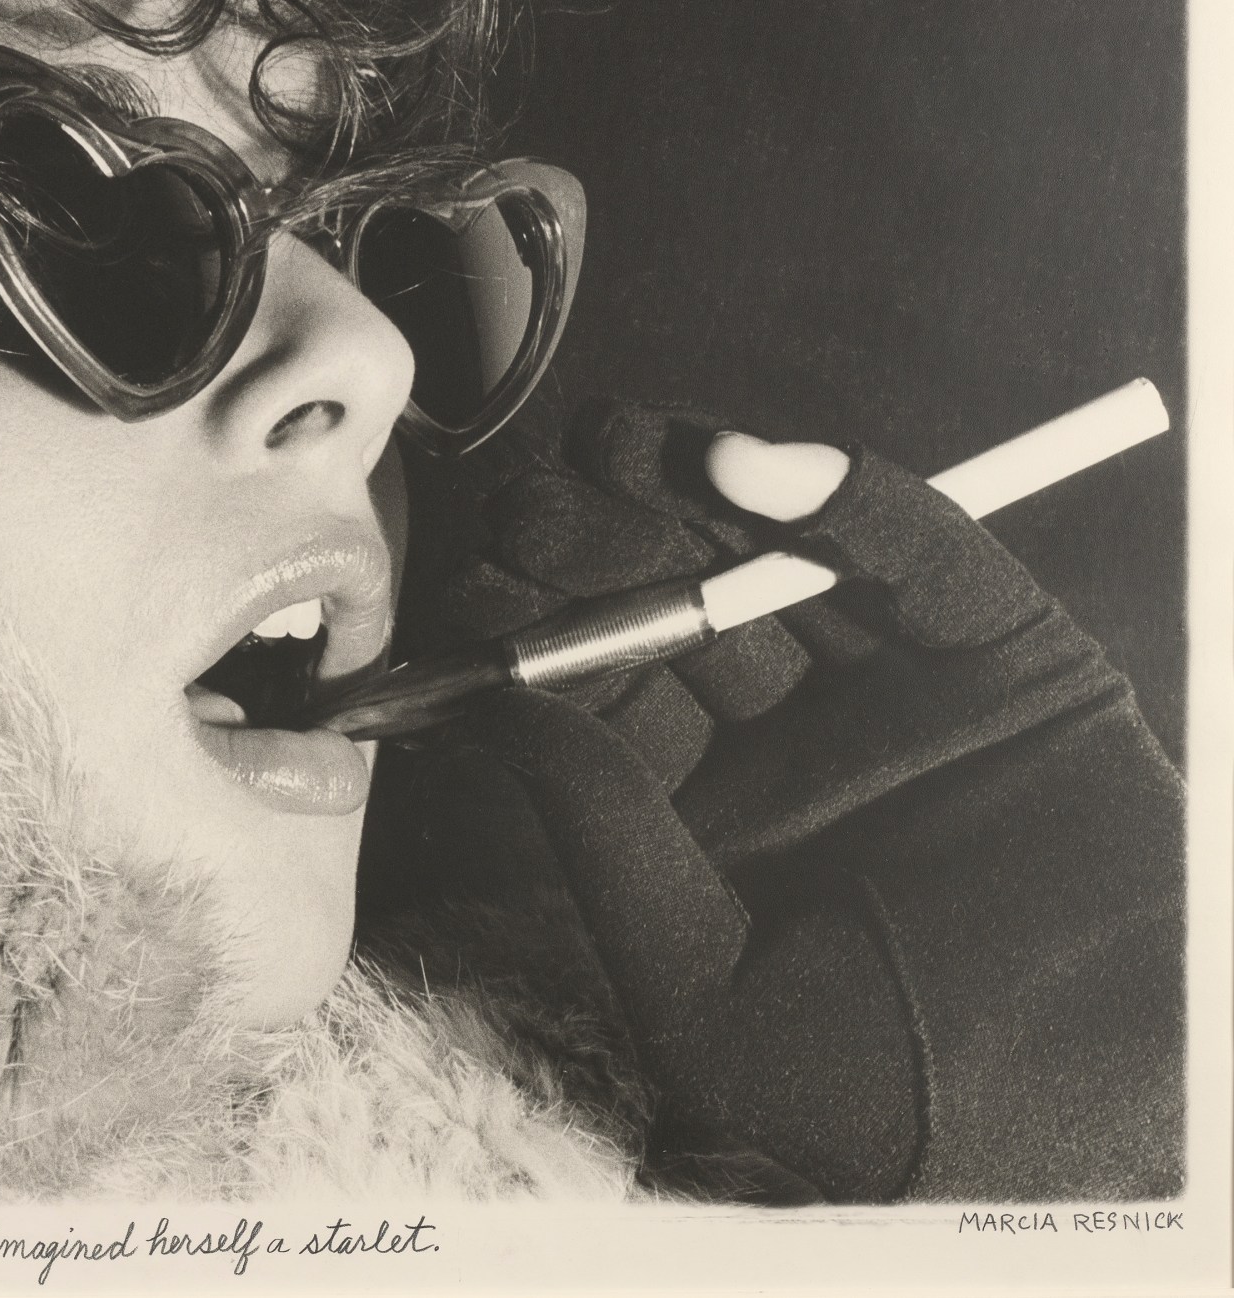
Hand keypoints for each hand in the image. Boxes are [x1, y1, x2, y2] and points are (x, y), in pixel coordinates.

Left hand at [435, 399, 1183, 1201]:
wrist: (1103, 1123)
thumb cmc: (888, 1102)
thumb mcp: (700, 990)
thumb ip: (607, 844)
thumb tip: (501, 707)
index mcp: (707, 821)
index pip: (596, 699)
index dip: (526, 637)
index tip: (464, 595)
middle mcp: (790, 740)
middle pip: (669, 607)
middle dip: (591, 550)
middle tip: (528, 510)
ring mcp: (893, 689)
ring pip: (772, 556)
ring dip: (684, 487)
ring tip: (610, 445)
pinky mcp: (1002, 653)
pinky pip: (919, 556)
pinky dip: (841, 497)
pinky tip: (744, 467)